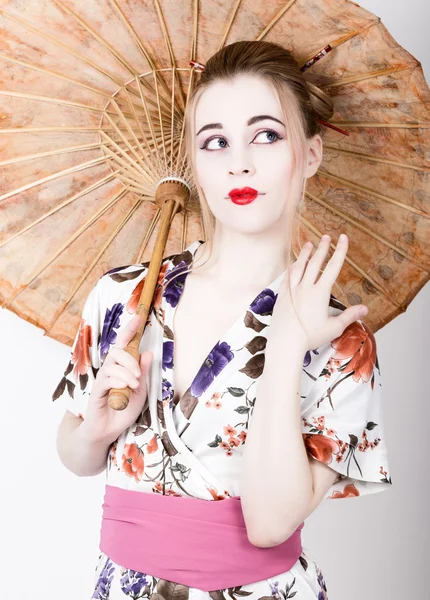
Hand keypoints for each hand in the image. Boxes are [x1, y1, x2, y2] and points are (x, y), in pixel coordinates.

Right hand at [80, 314, 152, 444]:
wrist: (108, 432)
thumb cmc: (123, 411)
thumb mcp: (140, 391)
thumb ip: (143, 373)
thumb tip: (149, 352)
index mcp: (121, 367)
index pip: (124, 344)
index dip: (130, 330)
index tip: (138, 316)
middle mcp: (110, 370)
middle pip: (117, 351)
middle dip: (130, 358)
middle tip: (138, 375)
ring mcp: (102, 379)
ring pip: (113, 364)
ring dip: (127, 372)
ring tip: (134, 386)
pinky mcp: (96, 390)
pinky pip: (107, 378)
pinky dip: (119, 381)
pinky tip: (125, 388)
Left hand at [270, 234, 367, 351]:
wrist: (285, 342)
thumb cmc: (310, 337)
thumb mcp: (334, 328)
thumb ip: (350, 316)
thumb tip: (365, 309)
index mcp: (320, 293)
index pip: (333, 267)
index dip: (340, 251)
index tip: (343, 238)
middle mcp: (305, 287)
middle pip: (315, 263)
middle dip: (323, 248)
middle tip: (326, 237)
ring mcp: (292, 290)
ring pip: (299, 267)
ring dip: (305, 255)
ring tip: (309, 245)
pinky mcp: (282, 296)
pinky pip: (287, 277)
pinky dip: (292, 269)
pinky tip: (293, 265)